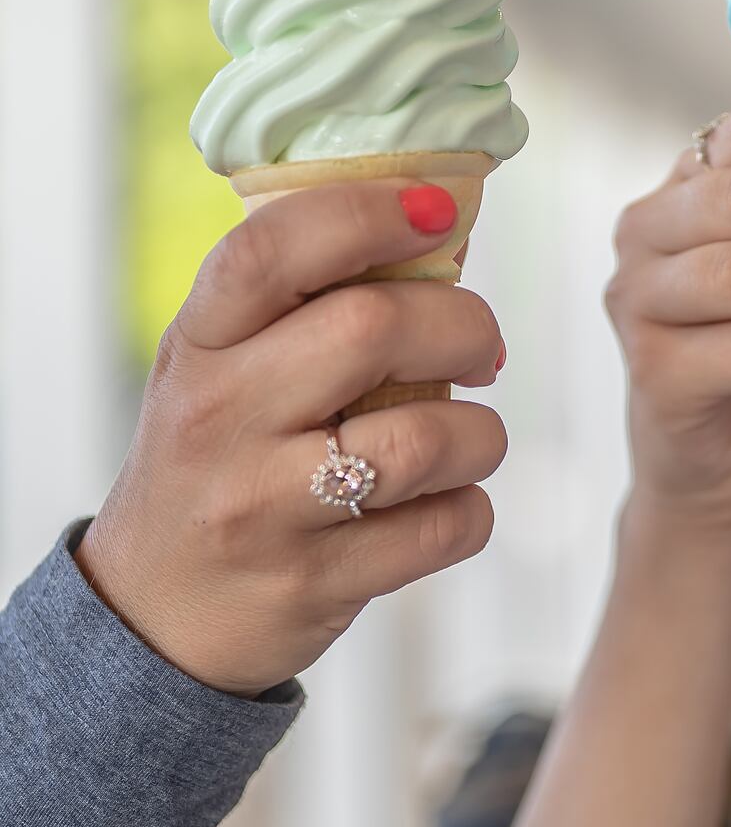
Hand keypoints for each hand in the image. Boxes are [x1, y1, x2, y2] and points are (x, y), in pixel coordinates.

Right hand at [77, 181, 507, 694]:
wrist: (153, 615)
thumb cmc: (218, 460)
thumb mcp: (220, 369)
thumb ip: (300, 303)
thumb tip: (437, 220)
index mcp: (198, 345)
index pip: (272, 250)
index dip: (368, 213)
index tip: (437, 212)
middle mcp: (220, 419)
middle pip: (370, 330)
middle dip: (463, 326)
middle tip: (481, 346)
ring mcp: (262, 508)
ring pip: (423, 440)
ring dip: (479, 432)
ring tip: (468, 437)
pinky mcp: (312, 583)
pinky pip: (441, 528)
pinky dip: (470, 509)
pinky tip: (447, 502)